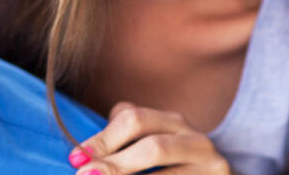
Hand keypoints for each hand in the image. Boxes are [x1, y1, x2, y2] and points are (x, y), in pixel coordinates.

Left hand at [68, 102, 230, 174]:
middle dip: (115, 164)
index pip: (135, 119)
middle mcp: (198, 142)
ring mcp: (212, 167)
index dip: (102, 139)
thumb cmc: (174, 170)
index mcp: (176, 124)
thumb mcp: (153, 145)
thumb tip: (83, 154)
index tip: (75, 158)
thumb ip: (125, 138)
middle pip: (154, 147)